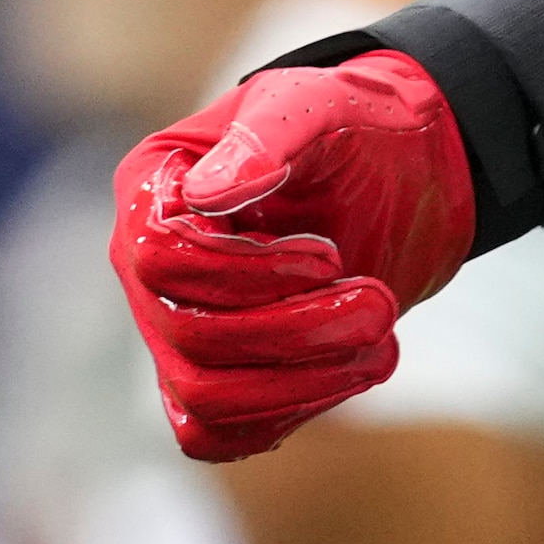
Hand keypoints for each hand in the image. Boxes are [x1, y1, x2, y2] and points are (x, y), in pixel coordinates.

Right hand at [108, 55, 476, 459]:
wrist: (397, 177)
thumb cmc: (349, 130)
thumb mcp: (318, 108)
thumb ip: (267, 140)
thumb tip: (205, 196)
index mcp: (151, 189)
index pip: (160, 259)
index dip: (246, 273)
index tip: (328, 255)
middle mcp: (146, 265)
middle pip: (187, 338)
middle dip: (295, 332)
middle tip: (380, 304)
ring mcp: (174, 328)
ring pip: (203, 399)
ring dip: (304, 382)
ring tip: (381, 342)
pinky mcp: (214, 377)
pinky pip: (220, 435)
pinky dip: (292, 412)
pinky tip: (354, 370)